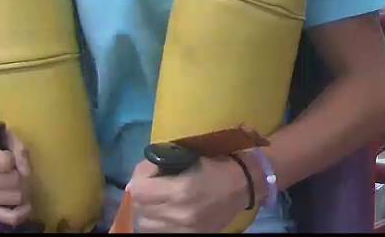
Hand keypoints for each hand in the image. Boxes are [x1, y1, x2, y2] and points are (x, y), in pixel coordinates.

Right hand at [0, 128, 32, 226]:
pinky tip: (25, 205)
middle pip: (13, 181)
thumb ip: (18, 150)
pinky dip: (23, 212)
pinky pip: (10, 218)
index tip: (11, 156)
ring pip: (16, 198)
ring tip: (19, 184)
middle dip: (23, 176)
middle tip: (20, 173)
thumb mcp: (6, 137)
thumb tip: (25, 172)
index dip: (15, 158)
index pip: (6, 162)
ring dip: (24, 190)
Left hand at [127, 155, 248, 232]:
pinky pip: (159, 232)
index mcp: (181, 190)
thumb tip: (141, 172)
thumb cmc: (220, 165)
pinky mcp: (189, 236)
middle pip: (140, 207)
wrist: (246, 185)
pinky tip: (166, 213)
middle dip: (143, 193)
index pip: (138, 190)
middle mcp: (179, 213)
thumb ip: (164, 163)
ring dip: (148, 210)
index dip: (140, 177)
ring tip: (158, 200)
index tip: (150, 170)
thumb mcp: (192, 156)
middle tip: (153, 184)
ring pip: (146, 223)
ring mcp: (183, 229)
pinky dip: (158, 223)